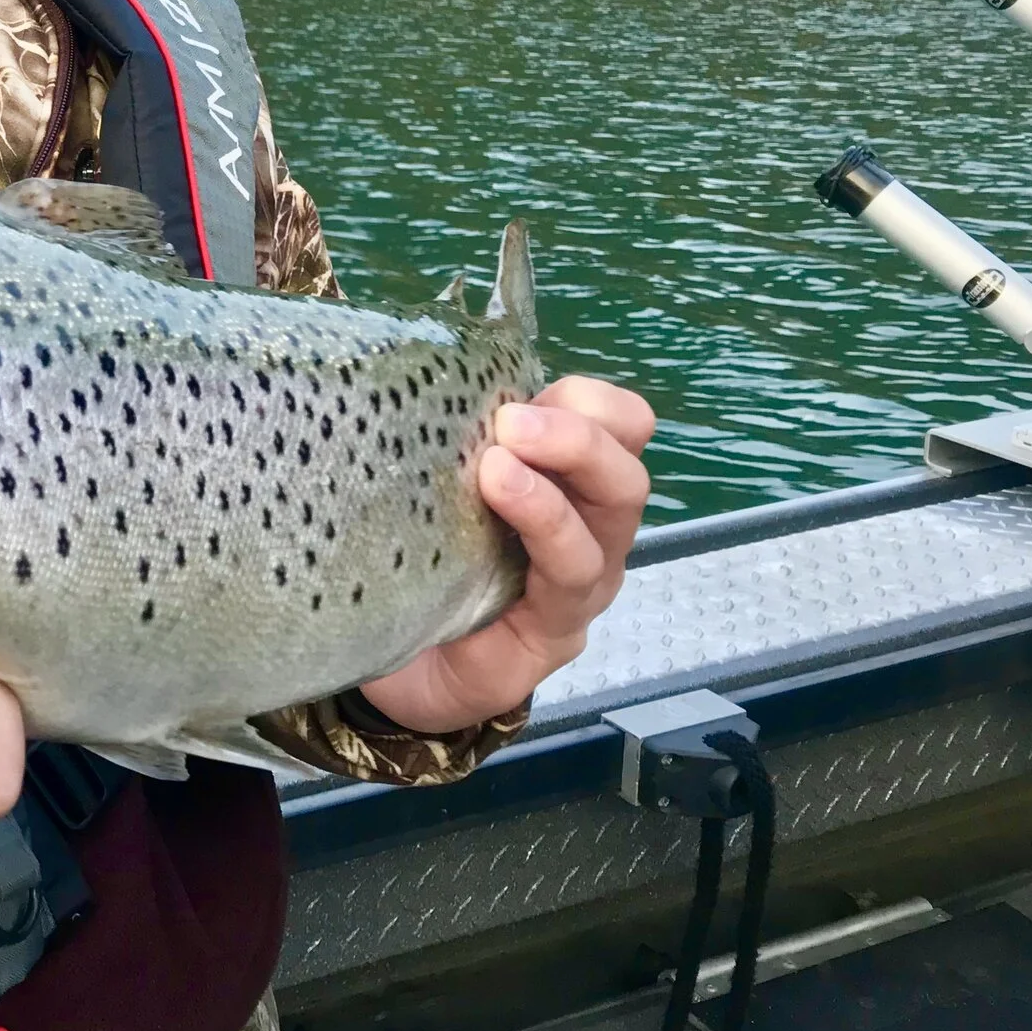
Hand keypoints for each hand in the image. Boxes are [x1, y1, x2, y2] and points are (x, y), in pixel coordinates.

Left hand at [357, 376, 652, 735]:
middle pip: (625, 474)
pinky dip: (537, 544)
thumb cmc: (428, 557)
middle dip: (575, 439)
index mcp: (569, 480)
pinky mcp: (552, 636)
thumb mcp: (444, 482)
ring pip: (602, 534)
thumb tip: (411, 367)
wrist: (406, 663)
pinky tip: (491, 522)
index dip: (587, 401)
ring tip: (497, 470)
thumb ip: (453, 435)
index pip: (619, 423)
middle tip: (508, 424)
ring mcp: (578, 588)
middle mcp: (589, 531)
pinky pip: (565, 589)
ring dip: (551, 494)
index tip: (517, 390)